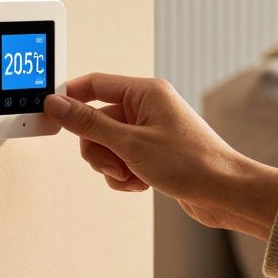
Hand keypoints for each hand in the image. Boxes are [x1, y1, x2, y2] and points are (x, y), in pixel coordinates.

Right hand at [44, 73, 277, 239]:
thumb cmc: (190, 163)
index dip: (71, 98)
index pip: (95, 84)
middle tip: (114, 165)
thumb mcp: (130, 143)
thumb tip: (57, 104)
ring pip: (107, 145)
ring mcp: (150, 132)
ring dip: (112, 166)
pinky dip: (125, 176)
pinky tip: (142, 184)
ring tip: (132, 177)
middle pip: (97, 121)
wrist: (225, 193)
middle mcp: (148, 108)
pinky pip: (121, 161)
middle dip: (99, 149)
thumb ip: (88, 124)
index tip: (52, 115)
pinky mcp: (153, 154)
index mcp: (145, 92)